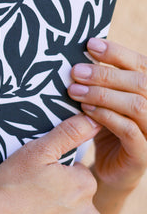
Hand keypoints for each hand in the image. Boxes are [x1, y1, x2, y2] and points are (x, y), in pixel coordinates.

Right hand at [0, 114, 100, 213]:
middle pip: (75, 201)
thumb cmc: (10, 185)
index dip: (55, 173)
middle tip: (29, 196)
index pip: (77, 174)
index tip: (36, 177)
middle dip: (59, 198)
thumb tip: (93, 121)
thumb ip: (68, 133)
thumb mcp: (37, 150)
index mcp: (84, 186)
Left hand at [69, 38, 146, 191]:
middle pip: (140, 82)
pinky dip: (106, 117)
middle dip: (105, 74)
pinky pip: (129, 130)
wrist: (110, 169)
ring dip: (102, 95)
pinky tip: (85, 110)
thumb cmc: (106, 128)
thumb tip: (80, 56)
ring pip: (136, 105)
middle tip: (75, 71)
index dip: (117, 52)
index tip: (90, 44)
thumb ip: (102, 82)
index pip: (141, 64)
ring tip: (74, 90)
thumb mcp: (104, 102)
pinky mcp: (144, 153)